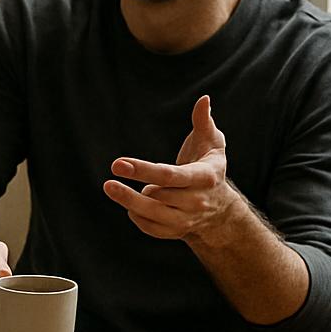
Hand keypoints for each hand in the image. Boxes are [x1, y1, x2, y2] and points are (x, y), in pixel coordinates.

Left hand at [102, 94, 236, 242]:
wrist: (220, 208)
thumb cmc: (210, 167)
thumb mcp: (212, 143)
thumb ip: (203, 122)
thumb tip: (203, 99)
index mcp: (205, 177)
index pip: (169, 175)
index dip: (142, 170)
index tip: (117, 164)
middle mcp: (197, 201)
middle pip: (157, 196)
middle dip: (130, 189)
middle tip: (110, 181)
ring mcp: (187, 219)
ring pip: (152, 214)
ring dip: (130, 202)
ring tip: (114, 188)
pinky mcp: (177, 232)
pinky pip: (150, 228)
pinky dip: (137, 217)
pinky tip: (130, 205)